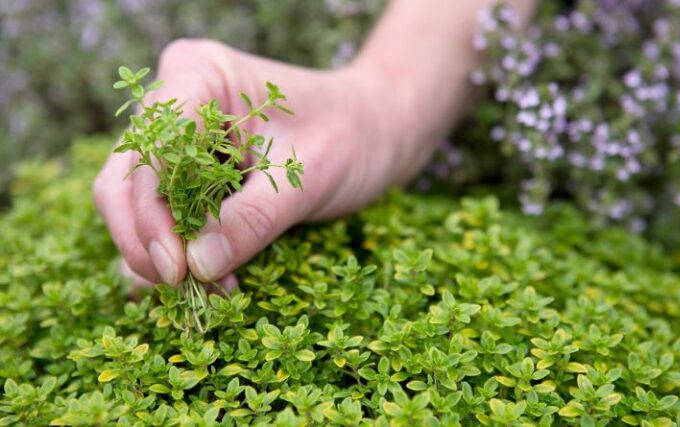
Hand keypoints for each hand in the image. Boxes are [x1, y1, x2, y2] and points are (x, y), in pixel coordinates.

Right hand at [93, 38, 423, 286]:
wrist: (379, 130)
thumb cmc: (352, 134)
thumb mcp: (307, 177)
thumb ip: (252, 219)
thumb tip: (196, 267)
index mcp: (199, 76)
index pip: (150, 152)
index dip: (152, 214)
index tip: (177, 268)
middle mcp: (178, 102)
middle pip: (126, 180)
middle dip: (146, 238)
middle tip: (179, 285)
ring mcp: (181, 138)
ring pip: (137, 204)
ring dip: (162, 252)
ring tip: (206, 288)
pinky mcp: (194, 170)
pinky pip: (168, 216)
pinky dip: (183, 250)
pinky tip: (215, 278)